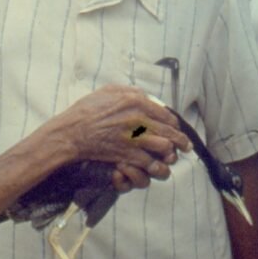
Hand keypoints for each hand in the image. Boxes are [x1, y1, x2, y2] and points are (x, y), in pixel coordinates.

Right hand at [52, 85, 189, 174]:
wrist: (71, 133)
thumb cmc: (86, 110)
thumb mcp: (108, 91)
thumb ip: (129, 91)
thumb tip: (144, 95)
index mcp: (135, 101)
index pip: (164, 113)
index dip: (173, 123)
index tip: (176, 128)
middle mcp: (138, 119)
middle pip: (169, 131)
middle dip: (180, 140)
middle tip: (185, 146)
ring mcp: (134, 138)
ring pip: (164, 147)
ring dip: (170, 153)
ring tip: (172, 156)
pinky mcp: (127, 154)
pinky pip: (149, 162)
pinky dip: (156, 166)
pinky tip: (158, 167)